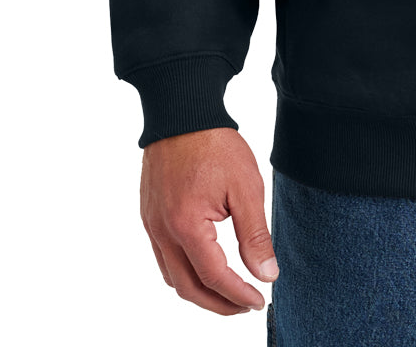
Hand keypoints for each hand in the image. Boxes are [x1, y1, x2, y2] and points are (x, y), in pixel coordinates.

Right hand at [139, 127, 278, 313]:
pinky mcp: (149, 215)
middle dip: (218, 304)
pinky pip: (162, 257)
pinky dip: (183, 271)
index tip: (258, 301)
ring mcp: (152, 224)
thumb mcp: (246, 187)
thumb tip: (266, 274)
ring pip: (171, 276)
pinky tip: (203, 265)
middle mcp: (162, 231)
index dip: (238, 295)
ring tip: (227, 291)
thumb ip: (255, 235)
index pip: (213, 277)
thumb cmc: (214, 144)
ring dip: (199, 291)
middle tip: (245, 305)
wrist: (183, 111)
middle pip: (187, 287)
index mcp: (186, 225)